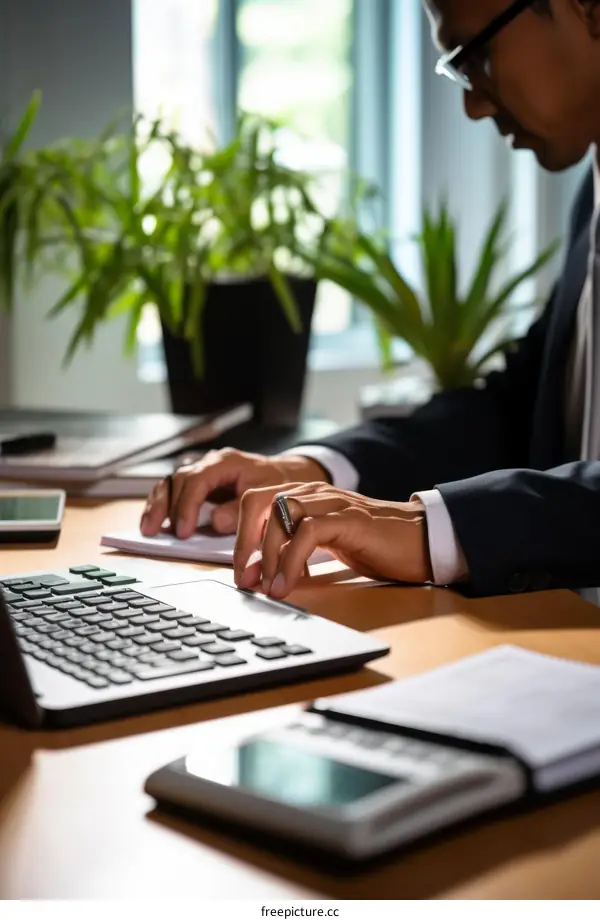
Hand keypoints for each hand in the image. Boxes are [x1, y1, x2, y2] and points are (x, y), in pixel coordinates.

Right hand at [140, 448, 329, 538]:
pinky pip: (174, 491)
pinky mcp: (199, 485)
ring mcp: (202, 472)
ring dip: (157, 506)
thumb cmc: (277, 484)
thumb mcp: (266, 497)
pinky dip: (163, 506)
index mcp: (226, 462)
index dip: (187, 506)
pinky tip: (155, 523)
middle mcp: (209, 463)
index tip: (183, 530)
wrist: (285, 476)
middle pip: (176, 480)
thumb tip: (216, 521)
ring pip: (170, 483)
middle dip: (163, 506)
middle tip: (154, 531)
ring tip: (148, 529)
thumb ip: (241, 510)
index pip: (197, 480)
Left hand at [233, 482, 432, 597]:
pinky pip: (308, 534)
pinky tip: (289, 585)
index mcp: (306, 495)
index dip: (240, 536)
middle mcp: (314, 492)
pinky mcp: (349, 519)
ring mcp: (332, 503)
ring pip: (280, 515)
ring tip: (267, 588)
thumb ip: (294, 551)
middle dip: (244, 543)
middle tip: (246, 579)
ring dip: (267, 556)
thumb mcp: (325, 547)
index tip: (242, 572)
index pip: (256, 502)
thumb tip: (261, 574)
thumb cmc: (374, 546)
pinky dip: (291, 562)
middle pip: (259, 502)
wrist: (420, 541)